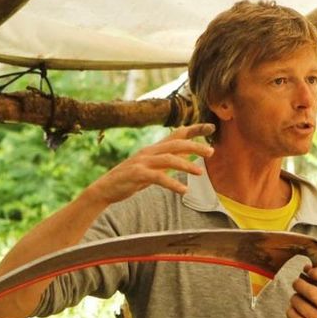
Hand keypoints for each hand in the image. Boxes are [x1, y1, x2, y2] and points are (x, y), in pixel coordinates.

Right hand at [85, 123, 214, 205]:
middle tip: (211, 152)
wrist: (105, 189)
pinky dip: (172, 184)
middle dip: (195, 146)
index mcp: (153, 149)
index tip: (211, 127)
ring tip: (200, 173)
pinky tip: (183, 190)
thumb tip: (186, 156)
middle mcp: (149, 152)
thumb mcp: (151, 168)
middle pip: (176, 144)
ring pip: (169, 159)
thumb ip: (167, 162)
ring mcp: (142, 162)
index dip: (194, 129)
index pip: (176, 134)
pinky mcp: (137, 175)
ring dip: (186, 165)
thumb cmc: (130, 179)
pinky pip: (158, 177)